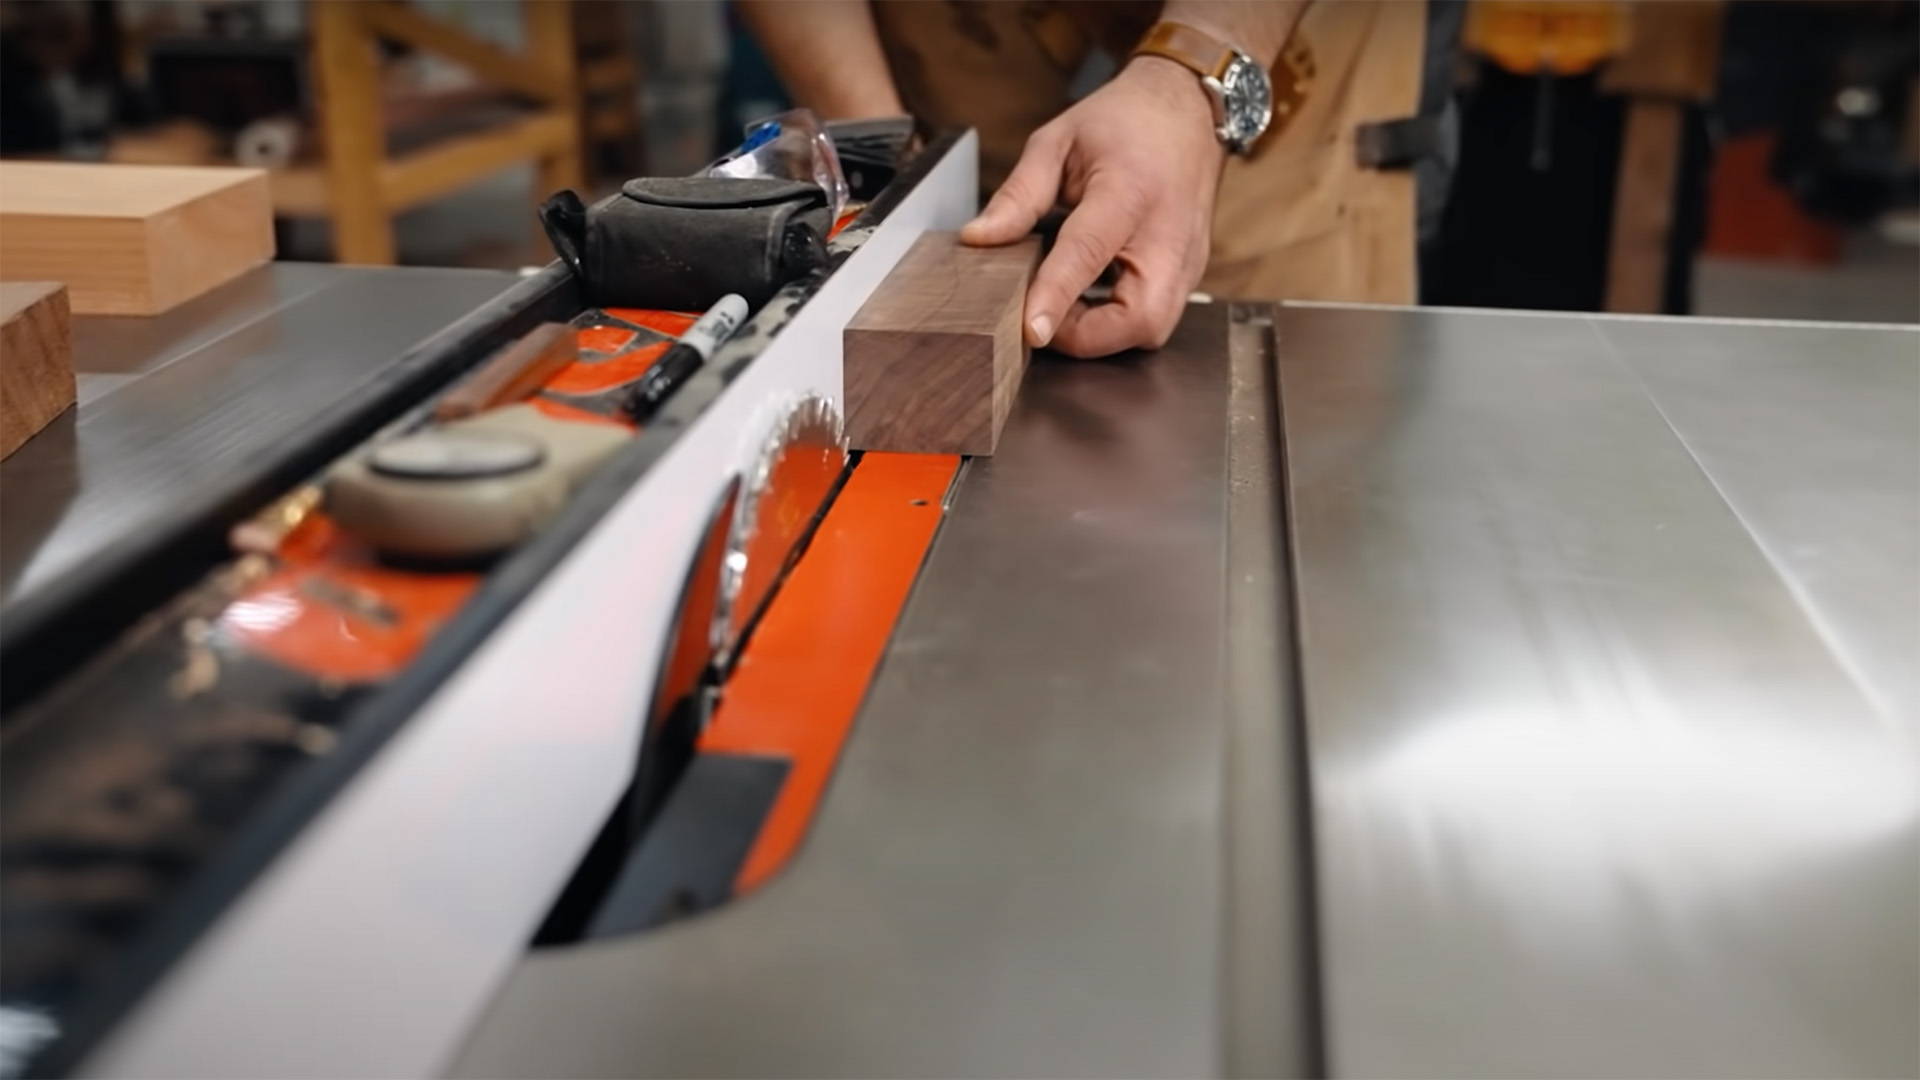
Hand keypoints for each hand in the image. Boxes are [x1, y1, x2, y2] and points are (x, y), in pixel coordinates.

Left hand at [960, 56, 1226, 357]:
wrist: (1185, 110)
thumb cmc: (1121, 123)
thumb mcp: (1057, 142)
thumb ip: (1018, 195)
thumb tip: (977, 239)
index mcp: (1128, 191)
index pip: (1089, 252)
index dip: (1057, 295)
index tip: (1030, 331)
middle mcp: (1169, 234)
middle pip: (1140, 317)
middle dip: (1087, 336)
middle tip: (1045, 313)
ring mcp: (1188, 259)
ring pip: (1151, 329)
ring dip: (1102, 333)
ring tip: (1066, 301)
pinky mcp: (1192, 275)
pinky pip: (1156, 318)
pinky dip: (1118, 321)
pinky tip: (1092, 296)